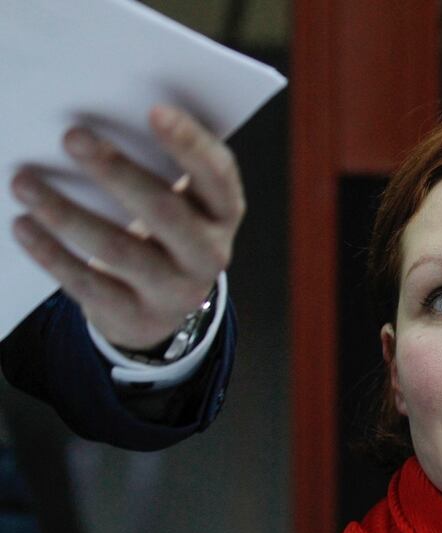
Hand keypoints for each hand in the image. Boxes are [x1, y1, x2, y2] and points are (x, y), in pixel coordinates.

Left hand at [10, 105, 244, 348]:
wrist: (162, 309)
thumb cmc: (164, 234)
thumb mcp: (182, 204)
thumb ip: (163, 169)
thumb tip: (102, 123)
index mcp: (223, 213)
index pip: (217, 175)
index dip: (191, 144)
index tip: (154, 111)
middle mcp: (210, 253)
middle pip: (165, 211)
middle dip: (116, 171)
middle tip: (72, 136)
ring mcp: (176, 290)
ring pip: (119, 250)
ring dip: (66, 212)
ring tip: (24, 182)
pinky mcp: (137, 316)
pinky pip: (88, 284)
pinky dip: (51, 253)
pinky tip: (23, 225)